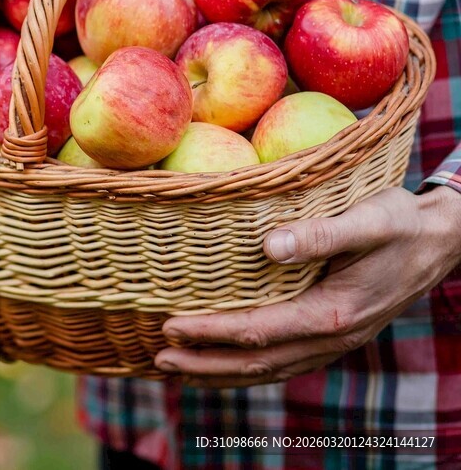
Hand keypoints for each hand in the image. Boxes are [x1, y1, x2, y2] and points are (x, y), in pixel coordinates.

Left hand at [155, 186, 460, 387]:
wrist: (440, 240)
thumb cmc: (399, 222)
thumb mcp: (368, 219)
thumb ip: (319, 234)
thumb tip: (267, 245)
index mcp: (334, 313)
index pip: (259, 330)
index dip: (212, 331)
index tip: (170, 324)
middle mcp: (332, 337)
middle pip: (257, 362)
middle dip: (204, 362)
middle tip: (159, 356)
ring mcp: (332, 342)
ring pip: (268, 369)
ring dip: (219, 372)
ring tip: (176, 367)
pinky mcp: (330, 335)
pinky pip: (282, 362)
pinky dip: (245, 367)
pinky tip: (220, 361)